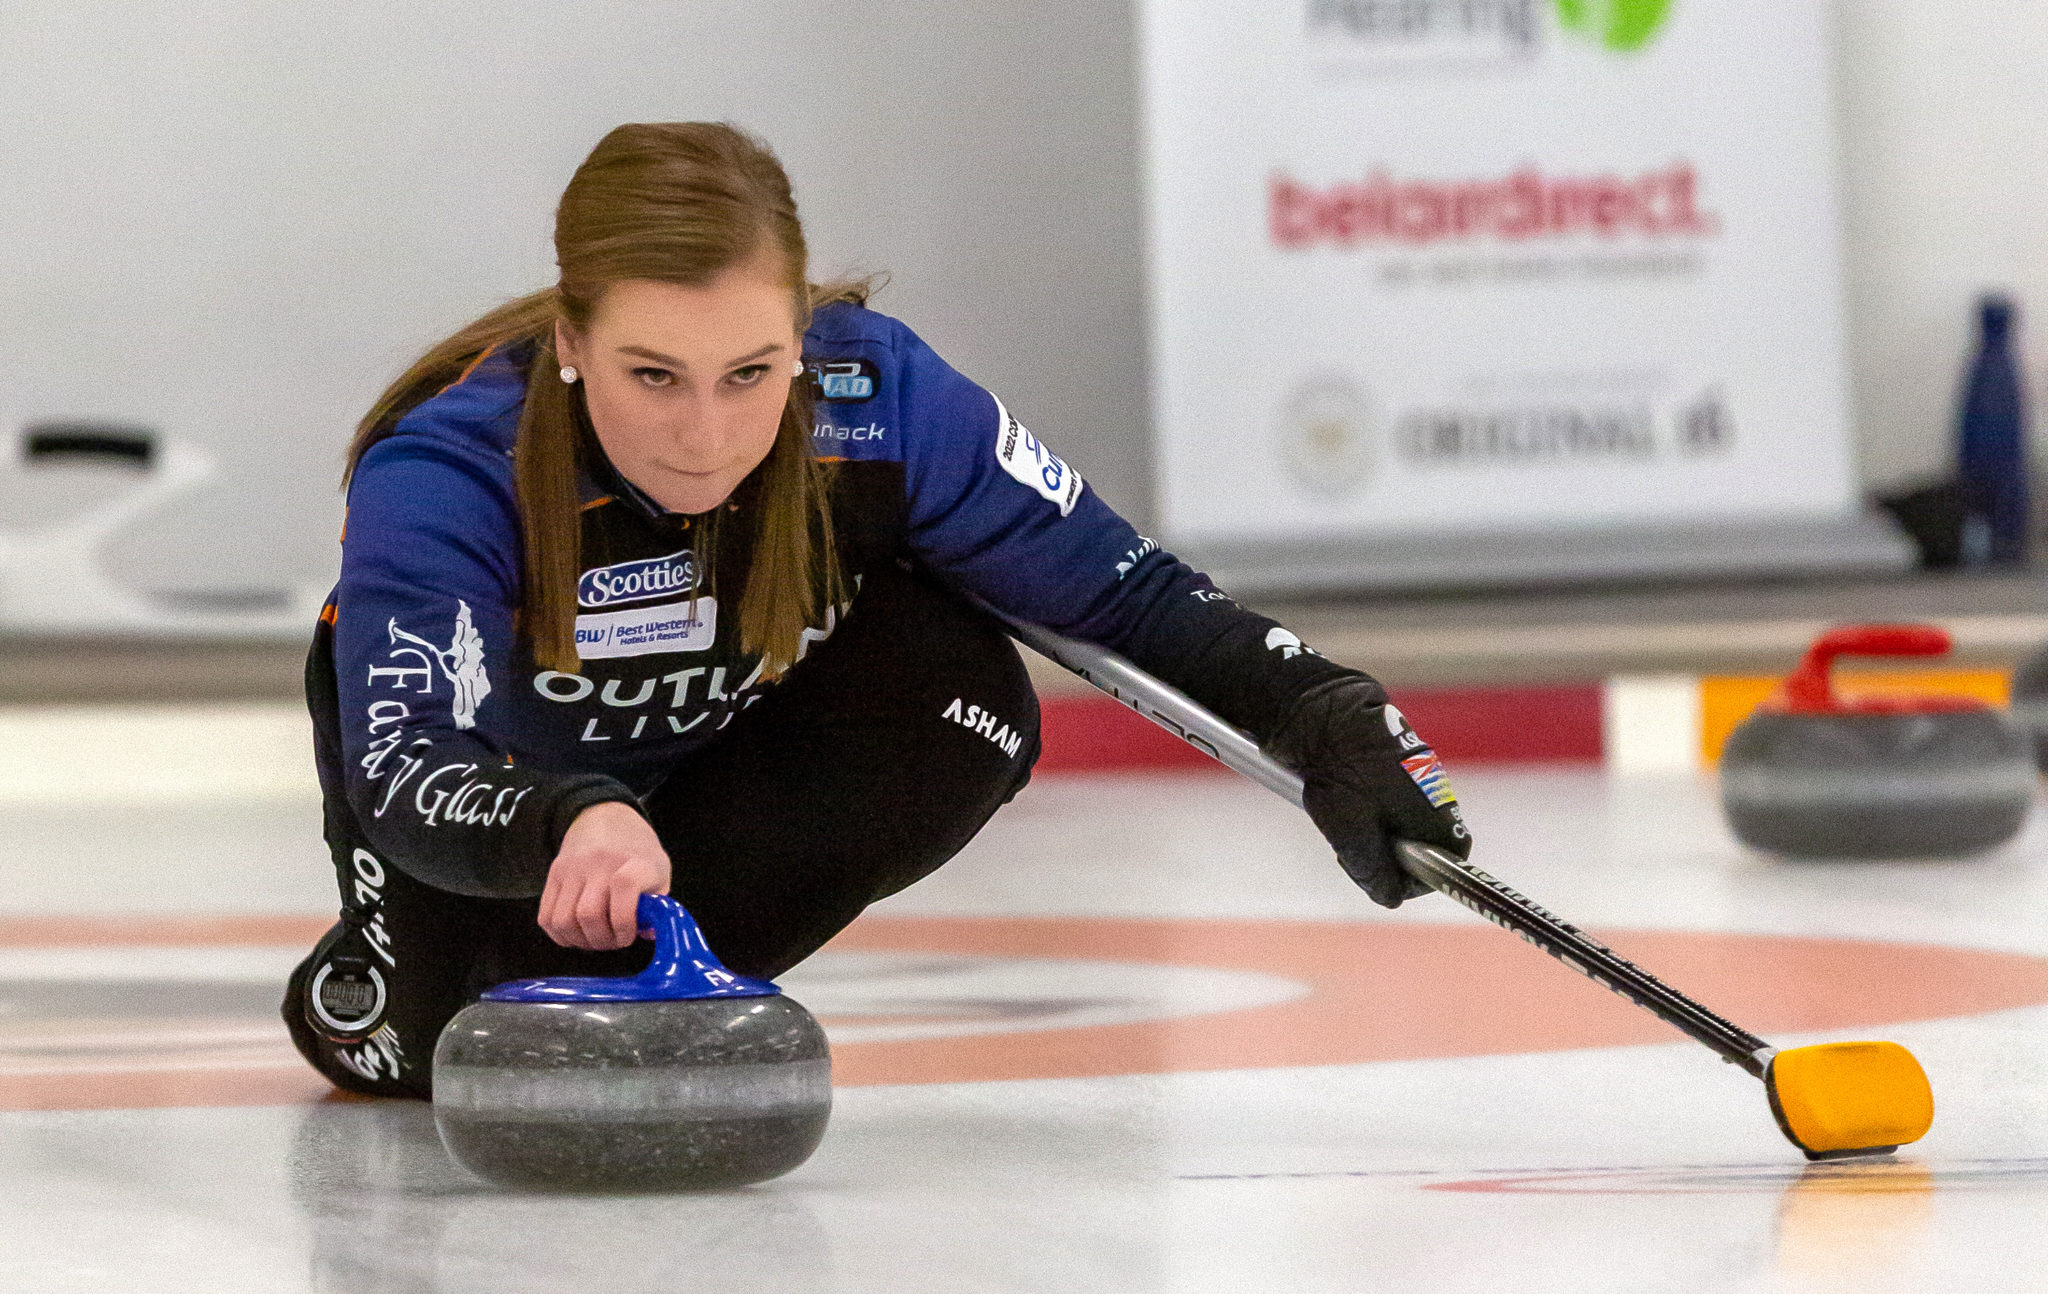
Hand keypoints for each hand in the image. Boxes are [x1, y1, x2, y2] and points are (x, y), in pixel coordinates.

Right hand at [539, 801, 671, 949]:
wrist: (605, 818)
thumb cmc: (637, 853)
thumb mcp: (660, 872)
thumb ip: (657, 906)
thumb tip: (647, 934)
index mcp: (634, 861)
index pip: (625, 885)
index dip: (626, 921)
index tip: (631, 933)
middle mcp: (600, 863)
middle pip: (589, 914)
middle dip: (602, 940)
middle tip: (614, 941)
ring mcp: (572, 868)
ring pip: (563, 920)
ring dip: (580, 941)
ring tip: (596, 938)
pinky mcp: (553, 875)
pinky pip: (546, 918)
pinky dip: (561, 935)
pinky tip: (578, 933)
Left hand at [1267, 676, 1471, 908]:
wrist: (1327, 718)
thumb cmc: (1344, 777)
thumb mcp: (1354, 838)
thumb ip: (1375, 875)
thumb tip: (1391, 897)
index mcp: (1437, 818)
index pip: (1447, 867)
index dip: (1414, 880)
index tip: (1380, 878)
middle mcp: (1438, 797)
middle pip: (1424, 848)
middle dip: (1390, 857)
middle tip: (1352, 850)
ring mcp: (1421, 777)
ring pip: (1406, 825)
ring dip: (1378, 834)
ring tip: (1345, 822)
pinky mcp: (1401, 765)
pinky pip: (1394, 802)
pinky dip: (1372, 811)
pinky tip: (1346, 801)